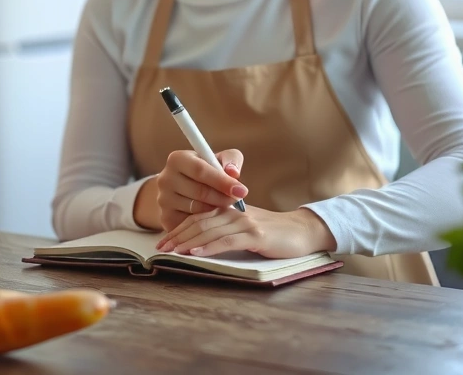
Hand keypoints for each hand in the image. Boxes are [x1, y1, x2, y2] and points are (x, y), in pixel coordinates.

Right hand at [155, 148, 247, 231]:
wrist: (181, 189)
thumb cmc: (206, 171)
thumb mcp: (218, 160)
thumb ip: (230, 160)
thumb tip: (233, 173)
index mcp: (177, 159)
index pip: (200, 170)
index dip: (223, 181)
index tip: (242, 191)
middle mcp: (165, 179)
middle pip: (199, 192)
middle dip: (223, 198)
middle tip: (238, 201)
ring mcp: (163, 200)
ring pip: (197, 210)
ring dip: (216, 211)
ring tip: (227, 208)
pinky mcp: (165, 218)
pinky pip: (191, 225)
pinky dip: (206, 223)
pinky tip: (216, 219)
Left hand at [155, 206, 334, 258]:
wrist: (301, 231)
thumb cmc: (271, 232)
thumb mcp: (244, 226)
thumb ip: (224, 228)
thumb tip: (198, 240)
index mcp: (228, 209)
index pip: (197, 217)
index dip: (178, 228)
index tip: (162, 241)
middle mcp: (233, 212)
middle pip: (199, 223)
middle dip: (177, 236)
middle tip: (161, 248)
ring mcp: (244, 223)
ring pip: (209, 231)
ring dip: (188, 242)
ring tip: (172, 251)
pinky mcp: (255, 236)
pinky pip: (226, 241)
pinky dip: (208, 247)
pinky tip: (195, 253)